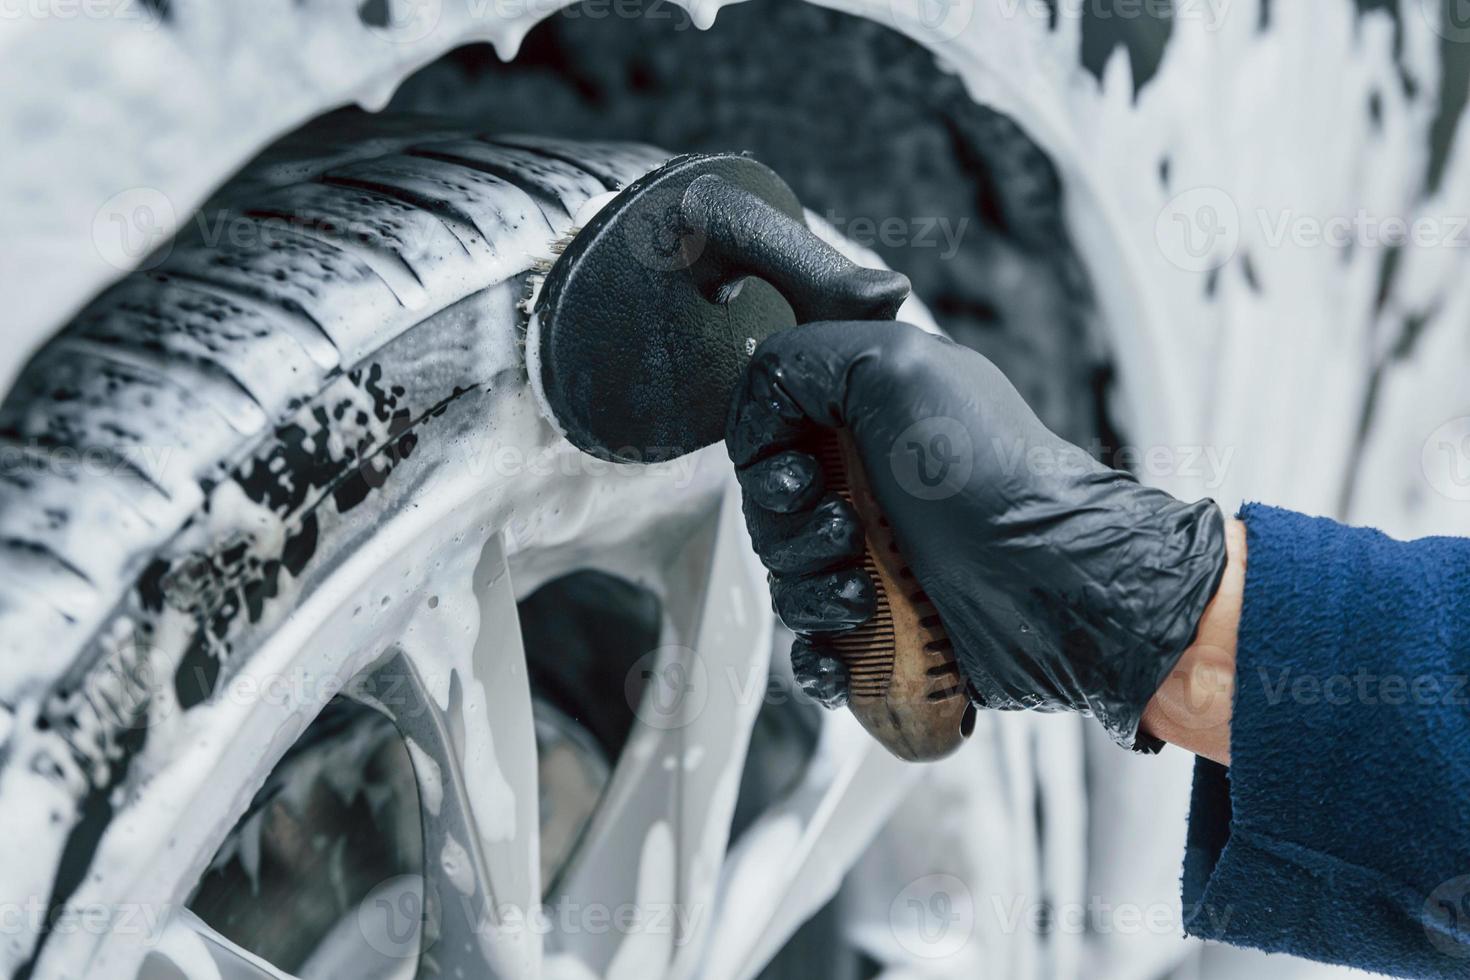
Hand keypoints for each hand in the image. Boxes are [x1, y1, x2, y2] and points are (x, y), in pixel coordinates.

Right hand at [726, 320, 1227, 749]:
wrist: (1054, 581)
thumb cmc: (989, 472)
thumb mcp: (894, 365)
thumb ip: (803, 356)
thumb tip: (757, 394)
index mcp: (865, 422)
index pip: (765, 438)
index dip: (764, 461)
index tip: (799, 473)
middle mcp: (869, 489)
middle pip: (768, 516)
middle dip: (790, 530)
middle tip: (846, 529)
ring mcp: (877, 563)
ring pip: (786, 584)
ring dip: (808, 592)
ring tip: (863, 589)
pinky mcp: (886, 634)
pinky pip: (815, 654)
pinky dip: (816, 658)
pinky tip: (840, 652)